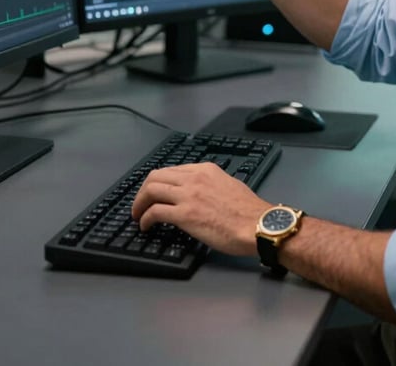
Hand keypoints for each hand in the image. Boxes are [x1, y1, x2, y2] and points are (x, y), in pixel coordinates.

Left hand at [131, 162, 271, 256]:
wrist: (257, 225)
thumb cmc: (249, 211)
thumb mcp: (230, 185)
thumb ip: (212, 185)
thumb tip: (202, 194)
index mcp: (205, 169)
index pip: (172, 170)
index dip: (159, 182)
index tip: (155, 193)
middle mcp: (194, 178)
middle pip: (156, 176)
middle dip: (143, 190)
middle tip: (140, 203)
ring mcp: (188, 195)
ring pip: (151, 190)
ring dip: (139, 203)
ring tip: (137, 214)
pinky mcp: (185, 214)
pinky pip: (155, 212)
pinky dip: (145, 218)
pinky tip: (145, 226)